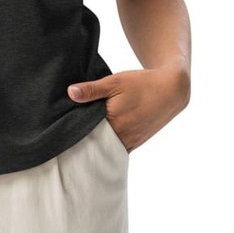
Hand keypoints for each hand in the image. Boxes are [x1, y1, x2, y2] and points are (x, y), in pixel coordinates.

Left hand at [66, 63, 189, 152]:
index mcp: (114, 122)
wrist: (171, 90)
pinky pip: (117, 150)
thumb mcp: (115, 82)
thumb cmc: (142, 83)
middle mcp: (122, 136)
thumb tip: (70, 93)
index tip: (61, 133)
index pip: (85, 134)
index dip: (73, 133)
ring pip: (106, 150)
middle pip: (94, 145)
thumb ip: (92, 89)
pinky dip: (107, 147)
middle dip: (82, 142)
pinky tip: (98, 142)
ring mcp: (130, 142)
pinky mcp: (136, 143)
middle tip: (66, 141)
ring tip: (80, 143)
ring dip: (95, 146)